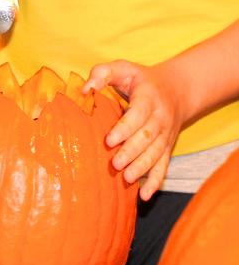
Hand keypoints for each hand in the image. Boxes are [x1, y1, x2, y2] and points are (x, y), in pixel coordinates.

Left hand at [83, 60, 187, 200]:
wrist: (179, 89)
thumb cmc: (141, 80)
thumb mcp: (123, 68)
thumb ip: (102, 74)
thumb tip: (85, 90)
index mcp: (148, 99)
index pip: (138, 115)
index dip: (125, 128)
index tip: (109, 139)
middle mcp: (159, 119)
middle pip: (147, 138)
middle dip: (132, 152)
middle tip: (116, 164)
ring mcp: (164, 135)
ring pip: (155, 154)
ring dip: (142, 168)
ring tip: (127, 179)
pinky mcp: (166, 148)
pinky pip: (164, 166)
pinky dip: (156, 182)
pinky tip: (144, 196)